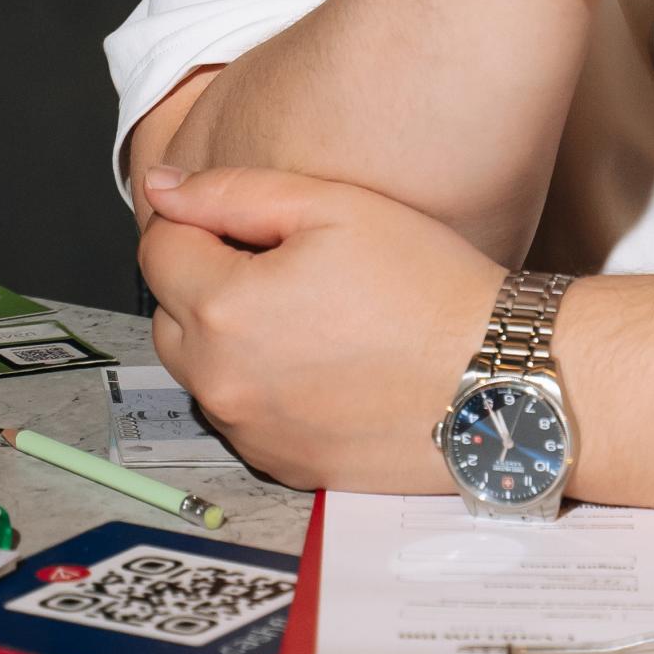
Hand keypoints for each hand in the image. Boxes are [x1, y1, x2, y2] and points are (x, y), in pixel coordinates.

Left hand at [139, 166, 498, 491]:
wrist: (495, 379)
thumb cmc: (427, 286)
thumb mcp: (334, 206)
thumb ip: (234, 192)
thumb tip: (160, 187)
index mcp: (225, 309)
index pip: (158, 250)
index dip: (197, 222)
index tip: (249, 222)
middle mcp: (222, 381)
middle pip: (169, 315)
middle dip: (206, 281)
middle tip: (283, 264)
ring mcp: (250, 432)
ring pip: (201, 371)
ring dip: (230, 338)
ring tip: (308, 314)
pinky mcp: (282, 466)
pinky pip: (243, 416)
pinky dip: (262, 387)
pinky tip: (323, 363)